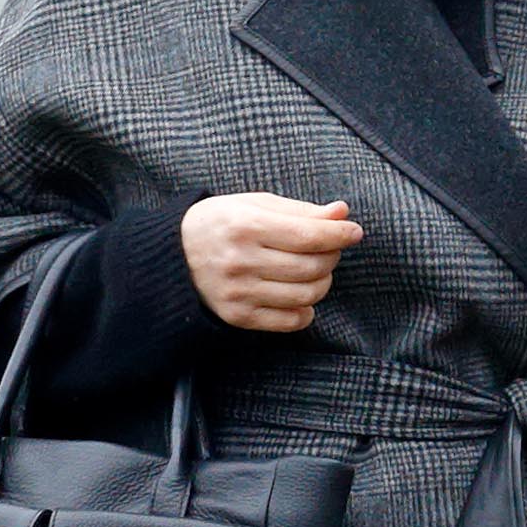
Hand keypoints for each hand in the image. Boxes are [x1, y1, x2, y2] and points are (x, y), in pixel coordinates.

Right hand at [180, 193, 362, 332]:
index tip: (354, 231)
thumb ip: (300, 211)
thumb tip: (341, 212)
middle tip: (328, 248)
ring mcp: (239, 292)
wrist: (173, 256)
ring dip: (322, 283)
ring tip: (315, 271)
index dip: (338, 234)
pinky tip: (300, 296)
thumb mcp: (254, 206)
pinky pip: (291, 321)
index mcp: (244, 226)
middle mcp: (240, 261)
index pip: (308, 235)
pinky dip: (306, 310)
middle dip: (331, 257)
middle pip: (312, 266)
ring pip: (307, 294)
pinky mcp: (238, 317)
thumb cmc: (221, 224)